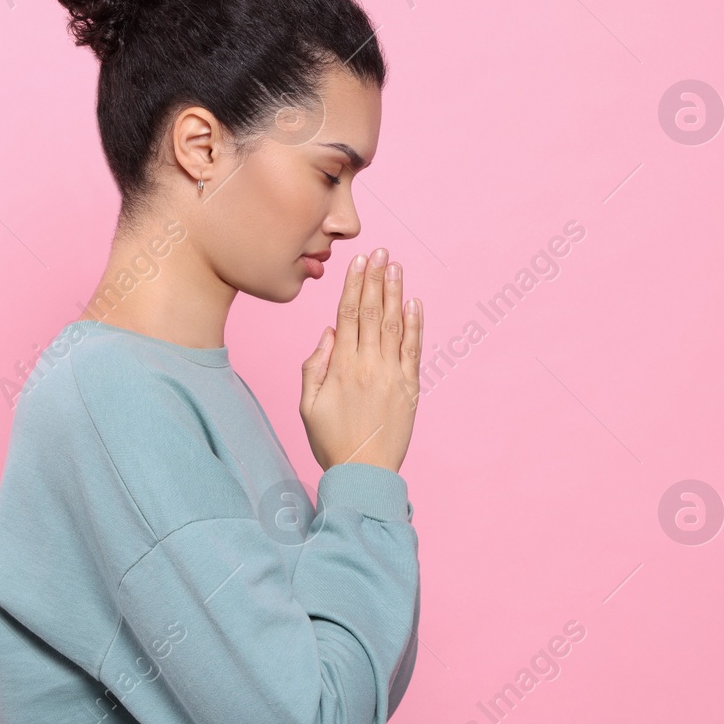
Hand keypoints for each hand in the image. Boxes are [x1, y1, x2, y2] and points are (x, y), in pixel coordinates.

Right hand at [299, 247, 423, 472]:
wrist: (365, 473)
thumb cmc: (331, 441)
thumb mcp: (308, 405)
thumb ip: (314, 366)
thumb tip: (329, 332)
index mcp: (341, 367)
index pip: (348, 314)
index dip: (354, 285)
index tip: (359, 261)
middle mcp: (368, 365)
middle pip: (373, 312)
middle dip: (376, 279)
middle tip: (381, 251)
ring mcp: (392, 375)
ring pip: (395, 324)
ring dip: (395, 292)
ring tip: (396, 266)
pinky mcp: (410, 387)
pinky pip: (414, 349)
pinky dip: (416, 324)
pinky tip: (414, 302)